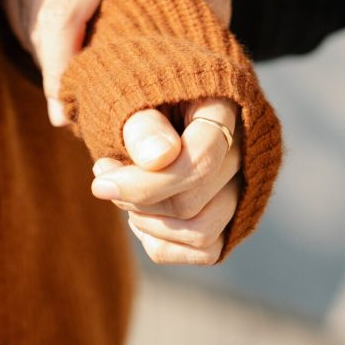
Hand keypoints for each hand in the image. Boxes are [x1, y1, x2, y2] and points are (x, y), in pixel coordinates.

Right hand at [1, 0, 228, 125]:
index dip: (56, 73)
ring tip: (68, 71)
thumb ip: (201, 5)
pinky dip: (27, 13)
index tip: (62, 114)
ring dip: (38, 42)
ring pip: (16, 2)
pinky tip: (55, 33)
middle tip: (74, 101)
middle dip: (50, 65)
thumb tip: (179, 62)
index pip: (59, 18)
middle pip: (34, 17)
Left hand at [90, 98, 239, 264]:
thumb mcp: (131, 93)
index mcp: (225, 108)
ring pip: (202, 234)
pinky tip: (138, 214)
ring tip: (121, 194)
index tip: (100, 181)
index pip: (200, 161)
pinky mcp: (230, 216)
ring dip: (147, 223)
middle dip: (136, 198)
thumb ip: (143, 123)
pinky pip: (206, 252)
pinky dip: (162, 243)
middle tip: (103, 176)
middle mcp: (244, 151)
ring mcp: (241, 186)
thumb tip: (160, 158)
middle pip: (192, 203)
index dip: (145, 183)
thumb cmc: (135, 92)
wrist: (142, 100)